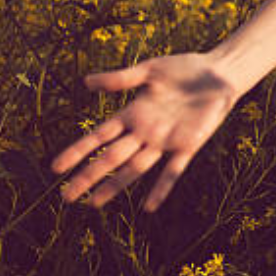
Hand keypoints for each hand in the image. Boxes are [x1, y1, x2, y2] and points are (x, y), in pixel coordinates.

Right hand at [50, 52, 240, 211]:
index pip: (99, 136)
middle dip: (89, 175)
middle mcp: (145, 131)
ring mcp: (165, 140)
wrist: (219, 72)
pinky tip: (149, 207)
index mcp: (133, 113)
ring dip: (116, 185)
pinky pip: (173, 170)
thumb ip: (120, 78)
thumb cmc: (184, 69)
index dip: (78, 151)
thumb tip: (84, 82)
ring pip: (135, 167)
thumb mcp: (149, 70)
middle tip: (66, 196)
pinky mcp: (188, 145)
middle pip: (111, 157)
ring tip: (95, 203)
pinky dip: (162, 187)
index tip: (55, 168)